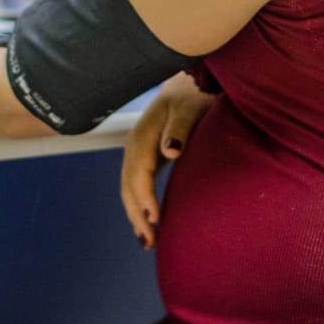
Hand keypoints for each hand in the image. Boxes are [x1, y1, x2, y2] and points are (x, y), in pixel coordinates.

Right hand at [120, 74, 213, 249]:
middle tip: (150, 241)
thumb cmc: (194, 94)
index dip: (144, 197)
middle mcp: (136, 145)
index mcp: (145, 135)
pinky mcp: (147, 157)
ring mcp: (138, 151)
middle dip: (136, 214)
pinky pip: (137, 185)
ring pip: (129, 188)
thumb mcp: (191, 107)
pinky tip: (149, 222)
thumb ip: (181, 127)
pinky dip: (139, 205)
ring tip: (148, 241)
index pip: (139, 172)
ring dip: (135, 214)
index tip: (155, 219)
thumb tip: (170, 150)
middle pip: (129, 185)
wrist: (189, 82)